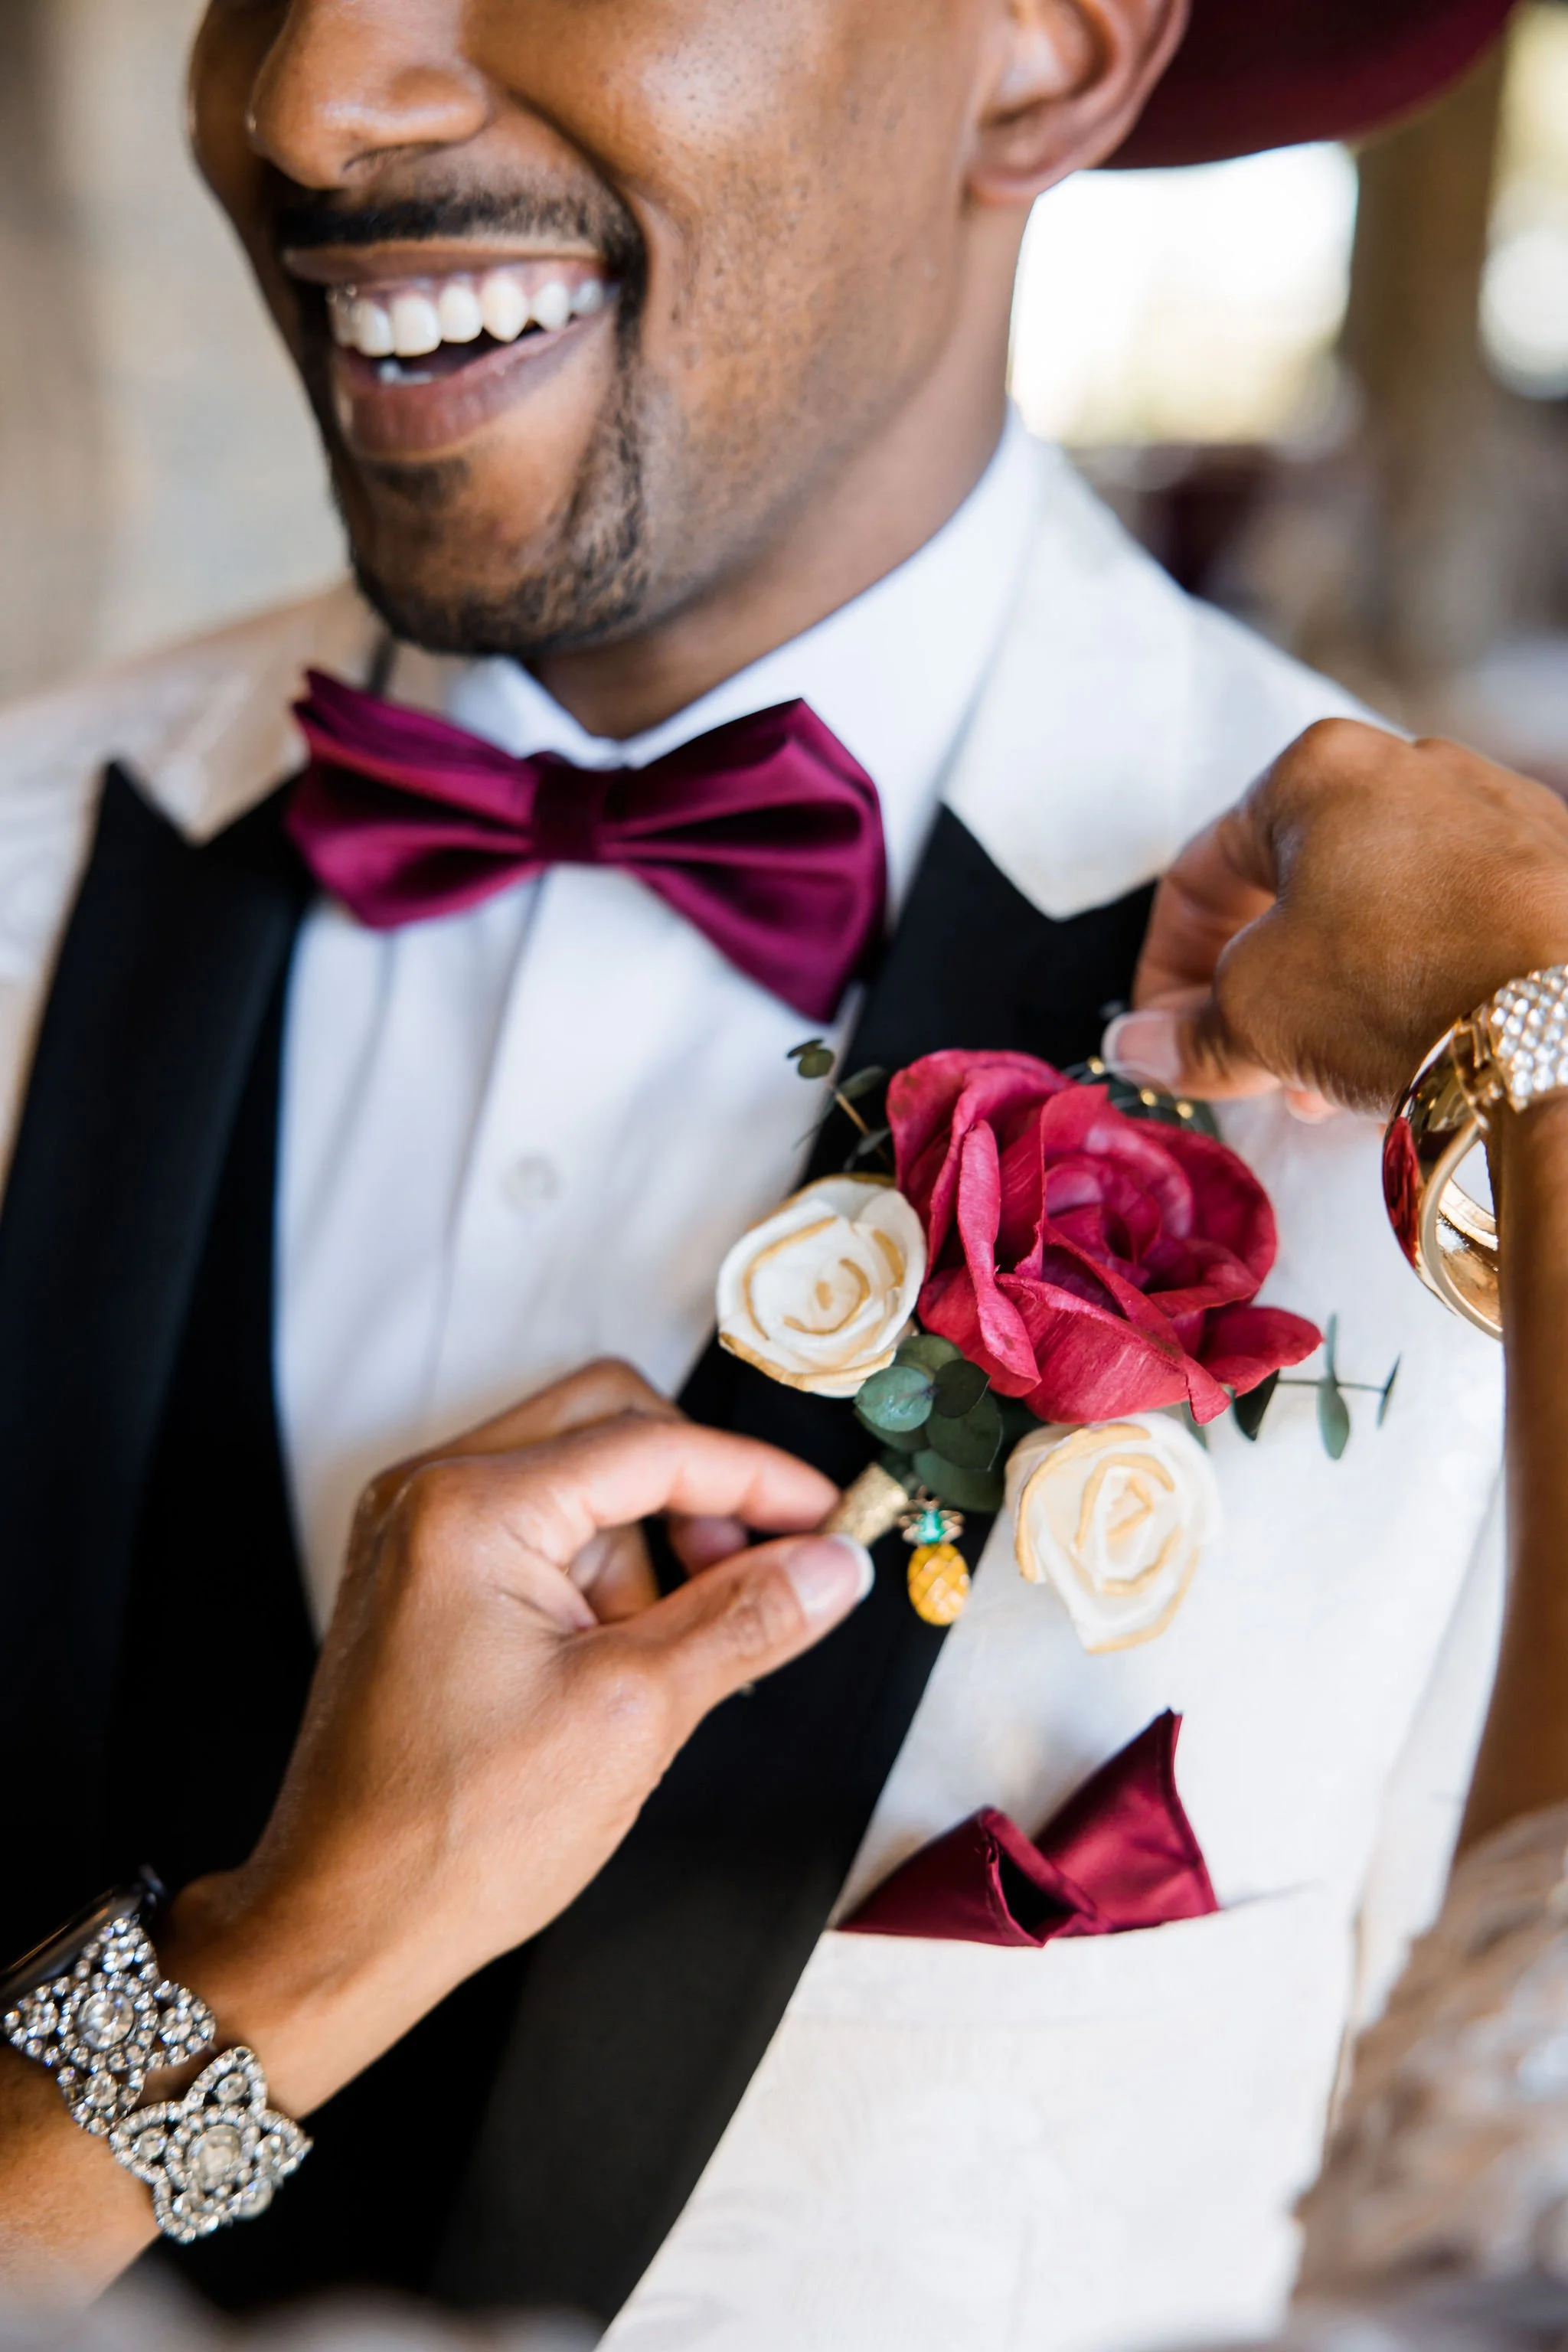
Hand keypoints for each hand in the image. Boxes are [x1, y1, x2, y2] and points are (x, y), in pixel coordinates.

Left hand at [159, 1373, 857, 2118]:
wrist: (346, 1923)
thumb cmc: (461, 1834)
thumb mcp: (636, 1715)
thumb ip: (746, 1619)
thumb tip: (833, 1565)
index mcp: (471, 1509)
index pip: (651, 1446)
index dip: (759, 1480)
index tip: (830, 1522)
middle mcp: (430, 1495)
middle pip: (609, 1426)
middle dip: (697, 1495)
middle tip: (755, 1576)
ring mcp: (417, 1534)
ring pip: (579, 1481)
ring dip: (644, 1550)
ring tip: (654, 1666)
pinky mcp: (423, 1578)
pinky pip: (538, 1529)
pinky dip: (596, 1578)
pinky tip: (612, 1665)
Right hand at [1102, 720, 1567, 1115]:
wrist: (1567, 1028)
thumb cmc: (1401, 987)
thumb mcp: (1255, 1017)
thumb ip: (1184, 1033)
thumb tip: (1143, 1046)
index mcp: (1318, 768)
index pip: (1202, 869)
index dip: (1162, 966)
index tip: (1162, 1031)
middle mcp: (1414, 767)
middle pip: (1292, 887)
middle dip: (1253, 985)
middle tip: (1239, 1058)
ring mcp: (1498, 812)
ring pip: (1375, 910)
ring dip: (1328, 994)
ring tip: (1319, 1075)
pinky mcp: (1557, 871)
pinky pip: (1453, 924)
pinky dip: (1409, 983)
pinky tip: (1402, 1052)